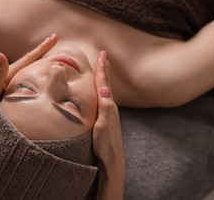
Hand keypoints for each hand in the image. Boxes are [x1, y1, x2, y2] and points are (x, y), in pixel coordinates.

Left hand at [0, 34, 57, 119]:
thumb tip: (0, 54)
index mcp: (11, 70)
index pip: (30, 57)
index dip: (42, 47)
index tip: (54, 37)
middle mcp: (13, 72)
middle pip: (32, 57)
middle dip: (44, 48)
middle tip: (55, 37)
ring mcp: (13, 79)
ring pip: (31, 65)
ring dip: (40, 57)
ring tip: (50, 51)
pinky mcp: (12, 85)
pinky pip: (28, 74)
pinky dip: (36, 69)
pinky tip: (38, 70)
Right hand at [93, 51, 124, 199]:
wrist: (113, 159)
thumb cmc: (106, 144)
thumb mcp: (103, 125)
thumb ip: (105, 107)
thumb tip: (104, 89)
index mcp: (108, 105)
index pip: (104, 83)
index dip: (102, 69)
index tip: (102, 54)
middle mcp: (110, 107)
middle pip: (107, 83)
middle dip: (104, 69)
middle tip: (103, 55)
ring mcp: (110, 113)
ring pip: (106, 90)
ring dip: (104, 77)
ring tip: (103, 69)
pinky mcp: (107, 119)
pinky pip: (104, 98)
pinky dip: (102, 89)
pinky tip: (101, 93)